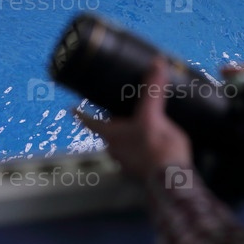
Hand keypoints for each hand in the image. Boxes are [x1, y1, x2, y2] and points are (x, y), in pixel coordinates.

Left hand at [76, 58, 192, 179]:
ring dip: (131, 137)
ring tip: (145, 127)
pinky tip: (158, 145)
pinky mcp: (143, 170)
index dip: (81, 114)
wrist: (171, 180)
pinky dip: (145, 149)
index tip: (72, 108)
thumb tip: (156, 63)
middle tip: (121, 111)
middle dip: (115, 122)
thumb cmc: (158, 148)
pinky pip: (140, 155)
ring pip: (124, 145)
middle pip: (109, 132)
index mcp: (112, 135)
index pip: (90, 121)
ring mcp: (129, 162)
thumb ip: (153, 90)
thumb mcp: (154, 115)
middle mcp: (116, 150)